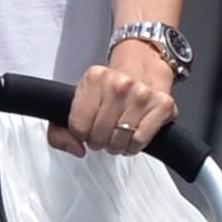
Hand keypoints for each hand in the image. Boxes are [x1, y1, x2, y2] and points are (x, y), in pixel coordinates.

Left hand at [52, 41, 177, 157]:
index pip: (77, 127)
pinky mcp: (162, 105)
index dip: (81, 134)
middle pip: (98, 137)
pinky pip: (139, 142)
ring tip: (118, 133)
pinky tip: (133, 134)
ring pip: (119, 142)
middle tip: (104, 132)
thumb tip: (76, 149)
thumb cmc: (109, 92)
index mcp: (95, 77)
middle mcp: (120, 83)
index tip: (87, 127)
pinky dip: (134, 146)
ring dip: (117, 145)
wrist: (143, 72)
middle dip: (99, 141)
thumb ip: (59, 131)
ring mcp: (143, 94)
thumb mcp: (77, 103)